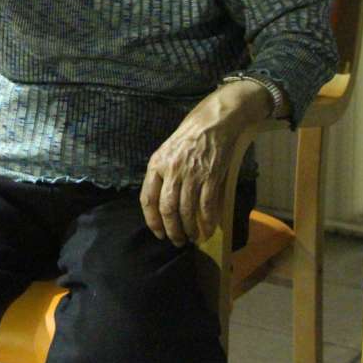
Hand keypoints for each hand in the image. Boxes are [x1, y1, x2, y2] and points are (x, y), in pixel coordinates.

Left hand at [139, 81, 270, 245]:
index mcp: (156, 164)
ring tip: (192, 238)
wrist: (214, 121)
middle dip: (172, 230)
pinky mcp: (211, 177)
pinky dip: (207, 222)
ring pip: (187, 211)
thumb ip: (161, 174)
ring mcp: (192, 174)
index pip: (148, 198)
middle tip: (177, 241)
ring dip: (189, 229)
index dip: (152, 220)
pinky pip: (207, 206)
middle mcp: (172, 171)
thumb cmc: (188, 137)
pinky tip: (208, 230)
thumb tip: (159, 203)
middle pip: (167, 209)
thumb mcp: (166, 151)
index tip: (158, 233)